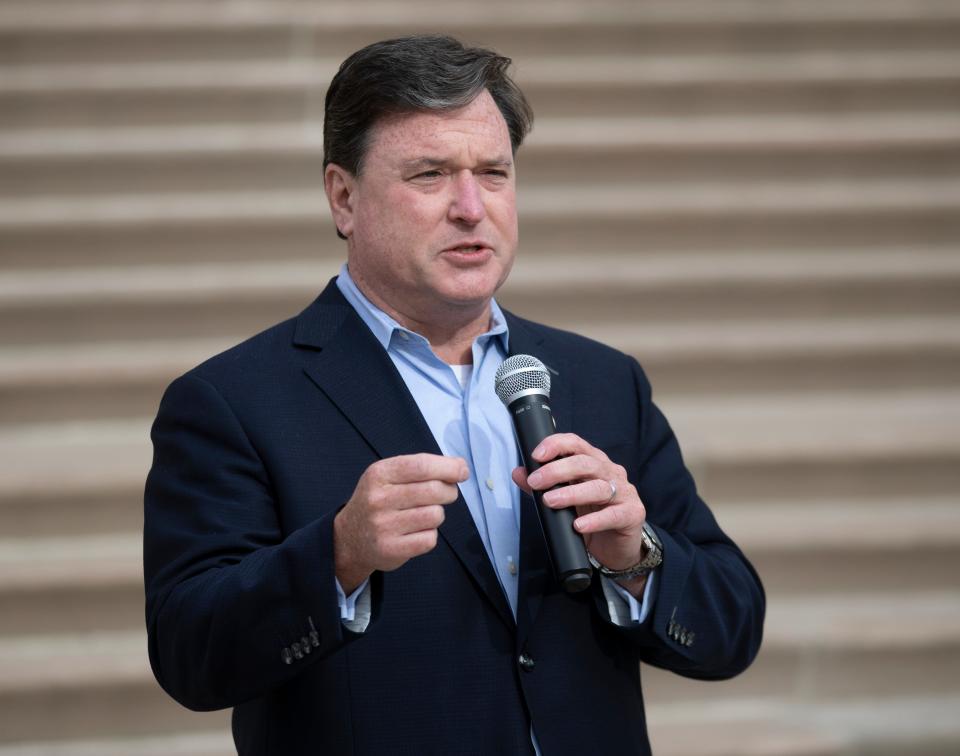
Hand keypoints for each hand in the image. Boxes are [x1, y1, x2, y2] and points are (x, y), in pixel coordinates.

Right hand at [334, 453, 468, 592]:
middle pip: (433, 490)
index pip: (421, 465)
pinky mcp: (391, 550)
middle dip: (449, 491)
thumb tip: (460, 467)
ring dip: (437, 515)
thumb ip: (421, 468)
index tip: (462, 471)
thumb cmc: (379, 501)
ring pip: (435, 515)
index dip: (448, 467)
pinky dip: (430, 535)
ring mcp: (383, 526)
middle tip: (446, 494)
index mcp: (379, 474)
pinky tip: (416, 532)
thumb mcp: (388, 476)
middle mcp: (379, 498)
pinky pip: (430, 539)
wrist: (349, 538)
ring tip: (422, 515)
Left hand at [511, 433, 648, 593]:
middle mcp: (611, 472)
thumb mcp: (565, 500)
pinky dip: (595, 520)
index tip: (536, 455)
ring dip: (572, 493)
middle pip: (586, 463)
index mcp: (594, 462)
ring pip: (599, 487)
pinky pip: (614, 514)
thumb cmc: (591, 516)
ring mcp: (624, 492)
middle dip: (557, 470)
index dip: (557, 445)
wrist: (616, 547)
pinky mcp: (633, 514)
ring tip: (551, 501)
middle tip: (536, 482)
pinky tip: (579, 525)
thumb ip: (543, 486)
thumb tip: (519, 473)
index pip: (576, 444)